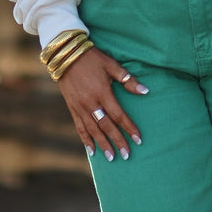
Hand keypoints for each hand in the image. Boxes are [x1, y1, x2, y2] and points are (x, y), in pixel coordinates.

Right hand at [57, 44, 146, 160]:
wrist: (65, 54)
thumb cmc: (92, 58)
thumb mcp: (111, 65)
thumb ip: (128, 80)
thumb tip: (145, 91)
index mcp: (102, 92)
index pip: (119, 115)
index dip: (129, 128)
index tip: (138, 139)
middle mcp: (90, 103)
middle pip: (106, 126)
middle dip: (117, 141)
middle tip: (127, 155)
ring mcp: (79, 106)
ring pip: (92, 130)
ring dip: (102, 144)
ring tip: (111, 158)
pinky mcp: (71, 107)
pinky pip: (79, 126)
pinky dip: (85, 139)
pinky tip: (92, 150)